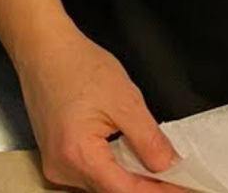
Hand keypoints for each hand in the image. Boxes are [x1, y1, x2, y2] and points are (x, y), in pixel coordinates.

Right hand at [17, 21, 178, 192]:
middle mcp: (62, 169)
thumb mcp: (124, 99)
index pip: (124, 190)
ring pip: (100, 184)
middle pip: (111, 190)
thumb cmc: (79, 65)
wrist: (44, 49)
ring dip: (128, 178)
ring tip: (157, 168)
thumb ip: (148, 139)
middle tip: (176, 179)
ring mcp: (56, 165)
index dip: (156, 191)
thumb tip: (169, 166)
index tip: (183, 189)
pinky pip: (89, 172)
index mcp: (77, 155)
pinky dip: (112, 168)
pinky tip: (130, 158)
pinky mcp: (56, 157)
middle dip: (144, 186)